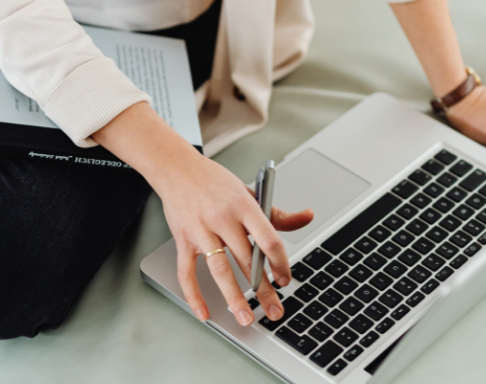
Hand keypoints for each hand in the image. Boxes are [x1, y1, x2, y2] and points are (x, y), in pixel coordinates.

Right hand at [161, 154, 313, 325]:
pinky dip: (194, 295)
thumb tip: (307, 217)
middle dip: (263, 289)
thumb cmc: (215, 183)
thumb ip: (277, 212)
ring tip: (246, 317)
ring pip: (219, 270)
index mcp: (244, 205)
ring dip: (234, 297)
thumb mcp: (249, 192)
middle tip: (275, 311)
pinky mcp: (183, 239)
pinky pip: (187, 272)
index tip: (285, 280)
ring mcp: (201, 230)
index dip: (279, 263)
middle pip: (247, 260)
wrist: (177, 168)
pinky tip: (205, 312)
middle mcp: (222, 218)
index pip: (268, 238)